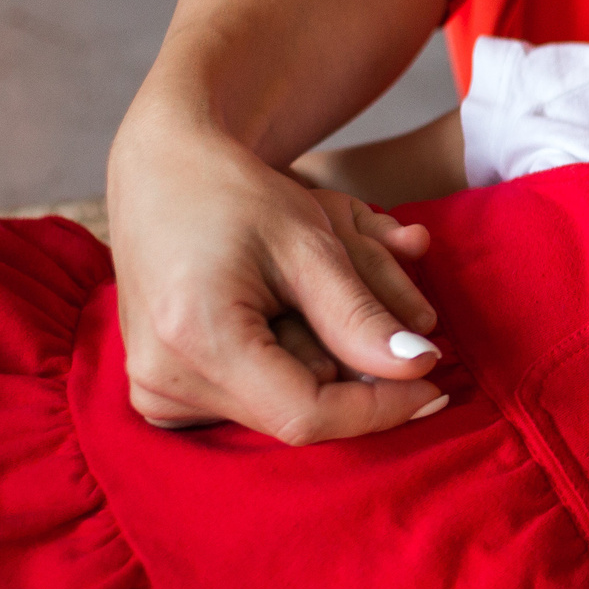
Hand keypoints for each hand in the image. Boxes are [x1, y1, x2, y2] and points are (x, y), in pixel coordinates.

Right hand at [110, 108, 445, 442]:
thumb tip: (419, 367)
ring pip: (275, 409)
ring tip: (306, 302)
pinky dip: (283, 367)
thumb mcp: (309, 244)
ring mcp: (154, 390)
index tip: (434, 384)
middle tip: (375, 321)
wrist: (161, 173)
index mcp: (196, 340)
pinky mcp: (158, 391)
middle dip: (352, 376)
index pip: (307, 415)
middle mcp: (164, 379)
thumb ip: (361, 315)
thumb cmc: (236, 195)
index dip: (380, 408)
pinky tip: (278, 320)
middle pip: (294, 412)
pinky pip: (247, 402)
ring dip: (316, 366)